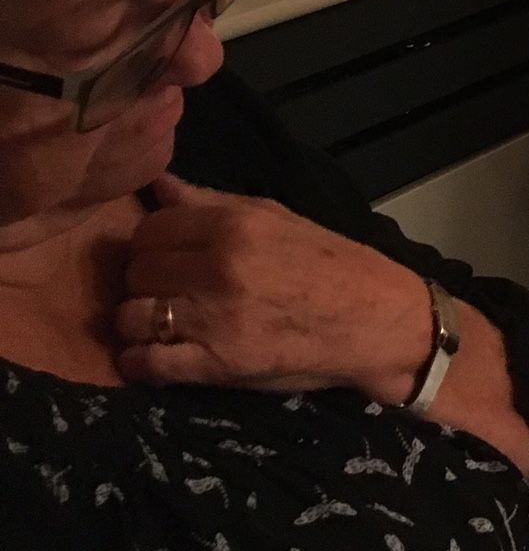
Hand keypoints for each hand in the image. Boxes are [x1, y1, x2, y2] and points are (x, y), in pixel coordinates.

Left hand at [115, 175, 431, 402]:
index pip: (150, 229)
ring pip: (130, 317)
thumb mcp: (277, 218)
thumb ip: (214, 203)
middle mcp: (218, 267)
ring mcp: (214, 318)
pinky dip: (139, 363)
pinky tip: (154, 358)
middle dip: (145, 283)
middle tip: (170, 292)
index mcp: (234, 225)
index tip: (169, 258)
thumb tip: (158, 185)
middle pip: (136, 272)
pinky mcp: (215, 365)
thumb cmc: (331, 265)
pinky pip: (145, 363)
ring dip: (139, 324)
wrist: (377, 319)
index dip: (152, 245)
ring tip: (163, 326)